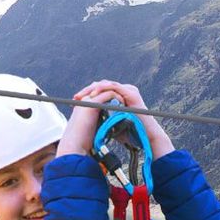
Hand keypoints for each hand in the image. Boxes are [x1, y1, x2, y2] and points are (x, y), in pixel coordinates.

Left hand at [58, 81, 172, 158]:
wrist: (144, 136)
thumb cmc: (128, 131)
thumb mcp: (110, 122)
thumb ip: (100, 117)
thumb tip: (84, 121)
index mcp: (118, 95)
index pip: (99, 90)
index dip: (86, 94)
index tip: (75, 101)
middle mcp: (123, 90)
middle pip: (101, 85)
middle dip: (87, 90)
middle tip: (76, 97)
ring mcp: (128, 90)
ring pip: (106, 84)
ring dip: (92, 89)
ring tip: (83, 96)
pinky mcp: (131, 92)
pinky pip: (114, 87)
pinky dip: (103, 89)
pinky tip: (94, 95)